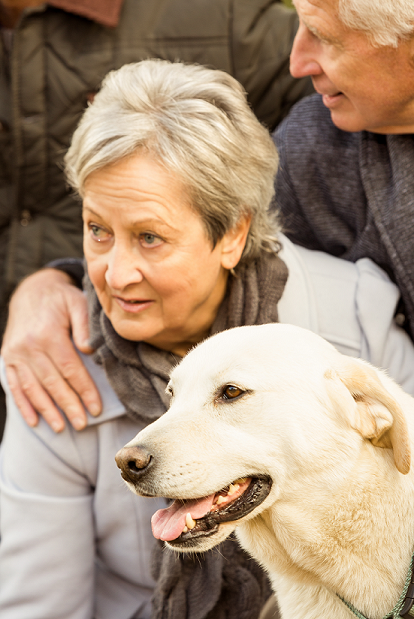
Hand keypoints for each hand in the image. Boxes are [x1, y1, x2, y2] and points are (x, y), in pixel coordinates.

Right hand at [1, 269, 101, 431]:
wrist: (31, 289)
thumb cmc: (60, 298)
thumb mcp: (77, 303)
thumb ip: (85, 326)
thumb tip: (89, 352)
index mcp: (48, 334)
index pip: (70, 369)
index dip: (84, 390)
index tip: (96, 408)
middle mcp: (28, 346)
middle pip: (52, 383)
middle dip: (68, 406)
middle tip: (82, 424)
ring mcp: (15, 353)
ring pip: (32, 388)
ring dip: (47, 410)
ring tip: (61, 428)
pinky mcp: (7, 357)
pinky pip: (14, 385)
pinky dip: (23, 405)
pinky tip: (34, 421)